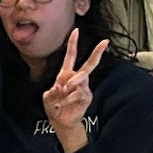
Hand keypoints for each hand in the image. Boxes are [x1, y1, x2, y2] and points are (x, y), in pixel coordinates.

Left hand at [42, 29, 108, 151]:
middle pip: (90, 64)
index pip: (71, 56)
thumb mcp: (48, 96)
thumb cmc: (54, 107)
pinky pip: (79, 93)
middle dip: (97, 53)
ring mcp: (84, 88)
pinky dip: (68, 98)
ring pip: (80, 79)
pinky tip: (64, 104)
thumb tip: (63, 86)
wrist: (60, 121)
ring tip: (61, 94)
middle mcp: (77, 79)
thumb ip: (53, 90)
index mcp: (66, 75)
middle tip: (104, 42)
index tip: (75, 30)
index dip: (72, 44)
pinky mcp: (87, 97)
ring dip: (69, 86)